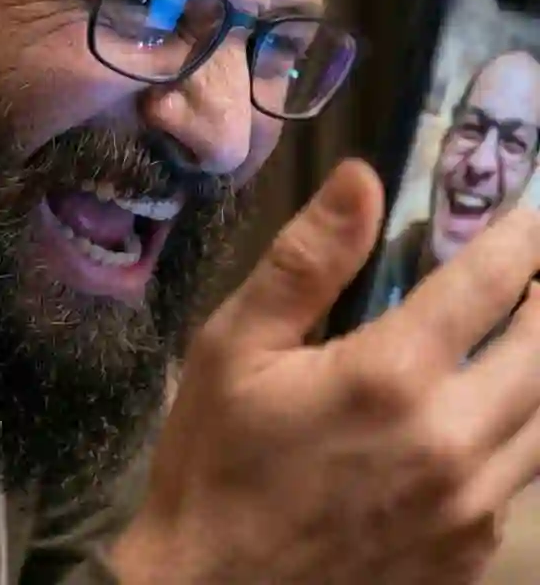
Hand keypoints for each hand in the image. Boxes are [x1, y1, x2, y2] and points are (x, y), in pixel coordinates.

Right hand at [110, 159, 539, 584]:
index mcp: (392, 377)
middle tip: (531, 273)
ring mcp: (473, 508)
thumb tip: (363, 177)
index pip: (487, 286)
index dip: (519, 239)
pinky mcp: (470, 553)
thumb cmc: (217, 452)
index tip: (532, 213)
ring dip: (538, 364)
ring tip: (514, 332)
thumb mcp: (236, 343)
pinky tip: (475, 417)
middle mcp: (454, 440)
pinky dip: (516, 428)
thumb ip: (308, 260)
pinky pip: (520, 476)